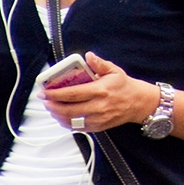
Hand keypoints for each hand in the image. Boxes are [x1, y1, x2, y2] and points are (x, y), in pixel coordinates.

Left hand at [41, 53, 160, 132]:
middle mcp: (99, 106)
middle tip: (45, 100)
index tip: (45, 92)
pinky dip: (67, 123)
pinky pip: (78, 128)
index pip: (73, 93)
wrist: (138, 103)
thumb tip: (88, 56)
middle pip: (69, 109)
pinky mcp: (98, 127)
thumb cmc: (125, 86)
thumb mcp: (114, 71)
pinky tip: (62, 117)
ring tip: (51, 108)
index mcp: (100, 90)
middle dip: (52, 106)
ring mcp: (98, 119)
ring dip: (57, 115)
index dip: (56, 94)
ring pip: (71, 121)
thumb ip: (99, 64)